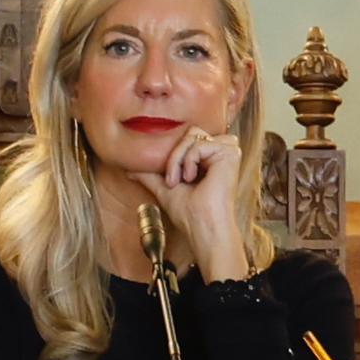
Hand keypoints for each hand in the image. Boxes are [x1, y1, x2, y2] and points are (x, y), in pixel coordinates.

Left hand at [149, 126, 258, 282]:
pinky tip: (191, 179)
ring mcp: (228, 151)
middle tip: (173, 181)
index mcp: (211, 157)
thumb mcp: (165, 188)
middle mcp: (221, 151)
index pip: (186, 137)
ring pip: (192, 135)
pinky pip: (199, 144)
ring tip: (181, 181)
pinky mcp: (230, 153)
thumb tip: (129, 169)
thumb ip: (150, 175)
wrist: (202, 227)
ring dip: (178, 159)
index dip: (172, 156)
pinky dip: (188, 161)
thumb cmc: (190, 214)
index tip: (171, 181)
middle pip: (189, 132)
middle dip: (174, 156)